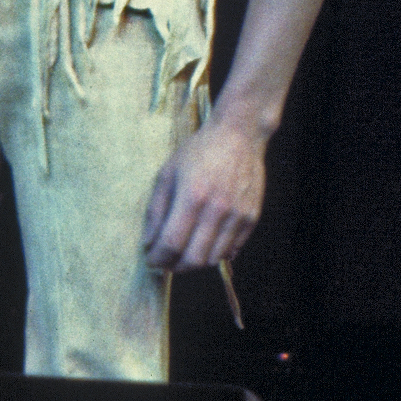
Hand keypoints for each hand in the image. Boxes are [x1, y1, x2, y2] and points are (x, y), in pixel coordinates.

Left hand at [142, 117, 267, 271]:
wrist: (240, 134)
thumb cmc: (199, 151)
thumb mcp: (168, 173)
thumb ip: (156, 210)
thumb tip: (148, 243)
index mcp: (192, 196)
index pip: (171, 244)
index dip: (157, 258)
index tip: (151, 258)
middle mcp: (218, 209)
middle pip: (194, 259)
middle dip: (175, 266)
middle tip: (166, 261)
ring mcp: (238, 214)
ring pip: (214, 259)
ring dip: (195, 262)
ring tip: (185, 252)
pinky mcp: (252, 217)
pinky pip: (232, 249)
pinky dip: (216, 253)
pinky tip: (206, 242)